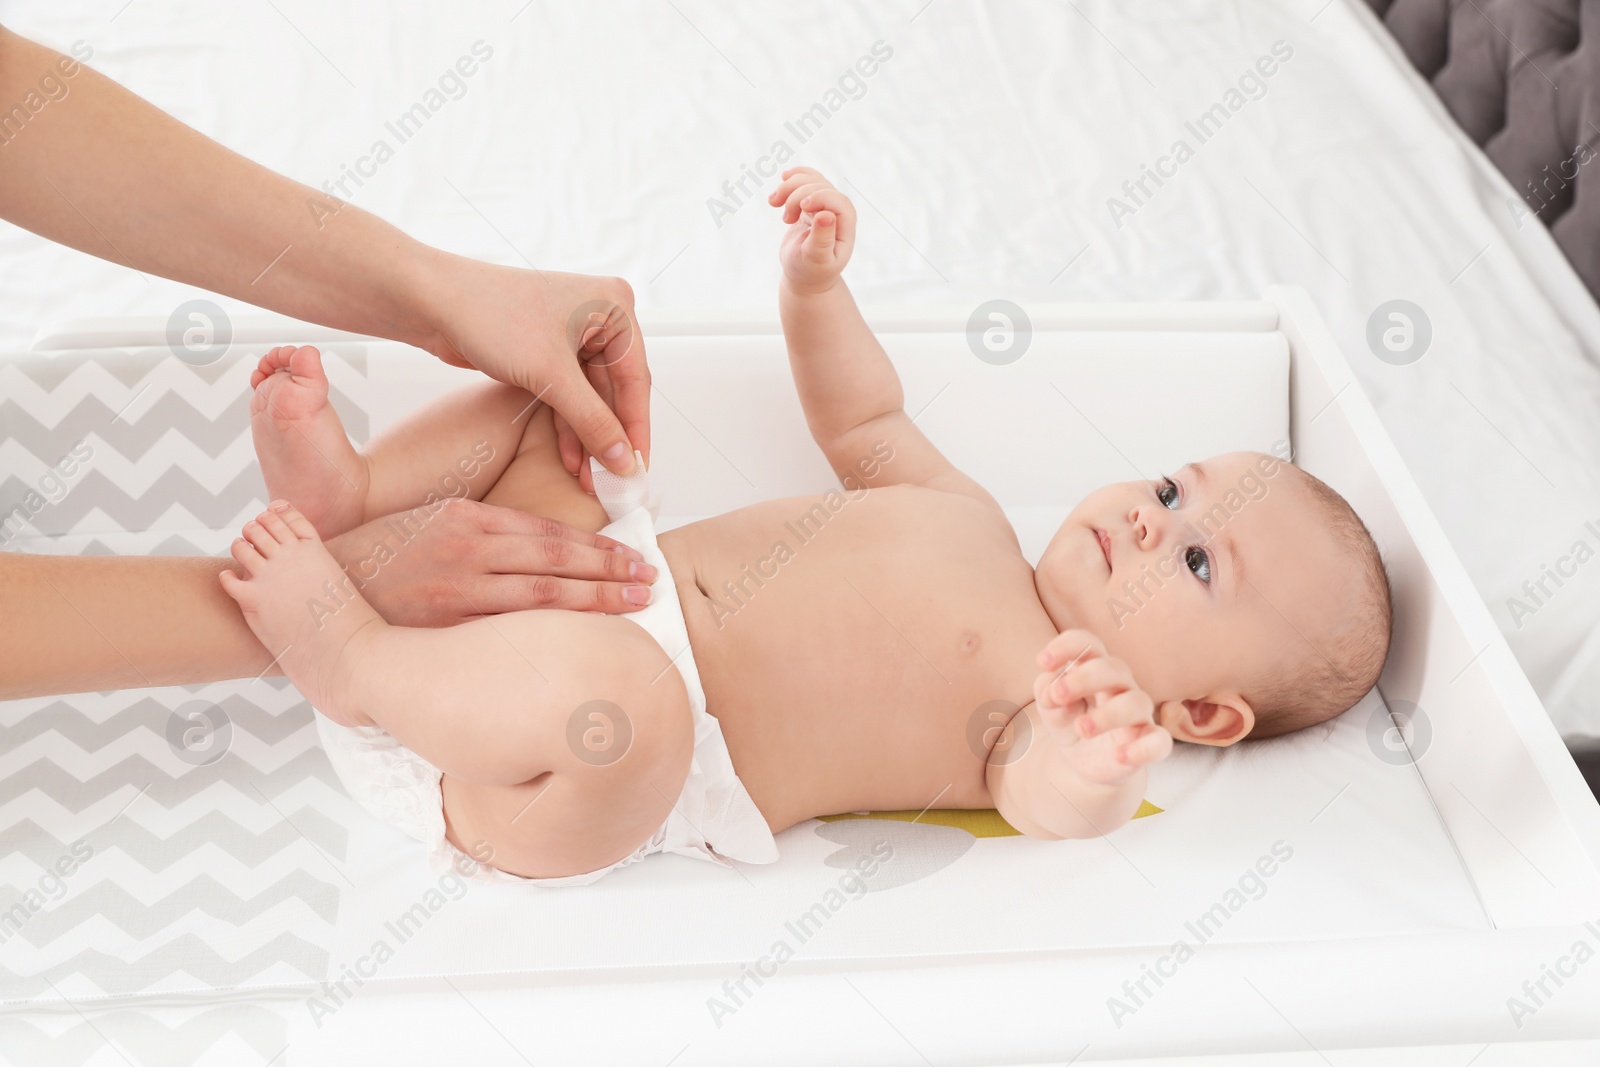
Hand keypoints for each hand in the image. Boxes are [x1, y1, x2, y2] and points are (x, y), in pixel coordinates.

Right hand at [322, 498, 655, 624]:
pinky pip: (510, 630)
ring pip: (543, 594)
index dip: (596, 546)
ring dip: (596, 599)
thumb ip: (481, 535)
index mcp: (467, 517)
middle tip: (651, 580)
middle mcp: (468, 548)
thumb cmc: (374, 560)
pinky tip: (582, 640)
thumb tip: (533, 552)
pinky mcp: (445, 626)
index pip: (548, 532)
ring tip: (635, 604)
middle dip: (610, 570)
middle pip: (557, 561)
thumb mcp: (429, 525)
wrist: (313, 589)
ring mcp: (457, 588)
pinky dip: (550, 634)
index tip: (631, 556)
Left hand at [418, 258, 648, 479]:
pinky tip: (569, 461)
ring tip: (589, 481)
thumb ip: (593, 422)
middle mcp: (599, 318)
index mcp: (614, 306)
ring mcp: (573, 336)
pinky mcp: (547, 352)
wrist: (432, 302)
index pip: (635, 380)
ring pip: (590, 399)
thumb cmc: (492, 318)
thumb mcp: (550, 375)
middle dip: (609, 439)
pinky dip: (567, 427)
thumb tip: (626, 463)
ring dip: (588, 440)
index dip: (636, 429)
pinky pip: (568, 396)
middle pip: (614, 392)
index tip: (638, 470)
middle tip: (613, 483)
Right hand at [769, 166, 855, 294]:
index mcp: (845, 226)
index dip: (820, 196)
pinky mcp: (811, 204)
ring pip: (810, 180)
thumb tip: (827, 215)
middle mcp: (838, 212)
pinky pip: (805, 181)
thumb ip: (822, 239)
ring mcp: (824, 205)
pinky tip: (782, 180)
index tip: (802, 207)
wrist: (804, 275)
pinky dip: (791, 179)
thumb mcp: (816, 259)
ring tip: (773, 202)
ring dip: (789, 186)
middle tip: (785, 219)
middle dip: (797, 195)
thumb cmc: (812, 271)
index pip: (838, 200)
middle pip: (820, 187)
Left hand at [1033, 630, 1171, 784]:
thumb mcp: (1051, 708)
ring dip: (1108, 714)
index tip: (1042, 661)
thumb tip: (1052, 689)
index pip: (1088, 644)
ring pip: (1137, 703)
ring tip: (1081, 728)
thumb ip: (1046, 692)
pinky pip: (1159, 741)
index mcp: (1094, 669)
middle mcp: (1121, 686)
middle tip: (1058, 695)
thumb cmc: (1070, 721)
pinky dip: (1143, 749)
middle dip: (1084, 678)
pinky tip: (1120, 756)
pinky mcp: (1149, 743)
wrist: (1084, 762)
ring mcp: (1138, 714)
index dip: (1067, 646)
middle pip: (1113, 668)